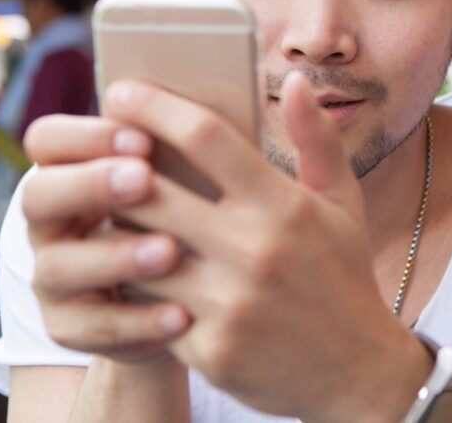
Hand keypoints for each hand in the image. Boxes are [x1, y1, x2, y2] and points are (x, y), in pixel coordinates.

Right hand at [21, 115, 192, 362]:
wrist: (185, 293)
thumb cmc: (187, 214)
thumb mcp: (184, 179)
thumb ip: (180, 149)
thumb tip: (206, 115)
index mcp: (69, 170)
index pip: (47, 140)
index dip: (86, 135)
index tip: (142, 136)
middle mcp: (49, 222)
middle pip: (38, 197)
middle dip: (90, 185)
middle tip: (143, 179)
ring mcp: (53, 277)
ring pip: (59, 267)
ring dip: (115, 256)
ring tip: (170, 251)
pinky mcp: (70, 327)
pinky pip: (95, 328)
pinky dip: (139, 321)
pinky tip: (181, 314)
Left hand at [104, 73, 431, 422]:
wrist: (358, 372)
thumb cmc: (343, 275)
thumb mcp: (343, 202)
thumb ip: (317, 139)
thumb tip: (295, 80)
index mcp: (284, 206)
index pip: (206, 137)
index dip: (155, 107)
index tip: (122, 91)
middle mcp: (254, 250)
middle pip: (151, 190)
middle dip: (113, 166)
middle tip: (93, 151)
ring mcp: (228, 304)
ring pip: (135, 251)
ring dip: (114, 226)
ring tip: (101, 208)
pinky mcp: (209, 350)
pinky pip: (146, 307)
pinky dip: (132, 284)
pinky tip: (126, 268)